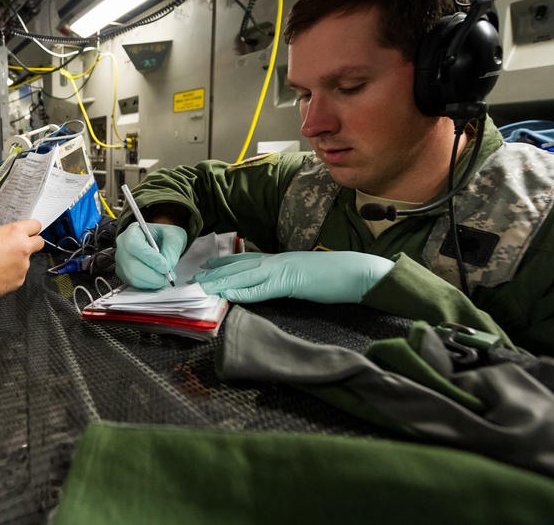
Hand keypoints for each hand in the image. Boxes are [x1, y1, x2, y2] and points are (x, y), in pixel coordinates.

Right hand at [0, 219, 44, 298]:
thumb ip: (5, 236)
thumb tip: (10, 239)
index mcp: (15, 232)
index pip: (35, 225)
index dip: (31, 229)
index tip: (29, 232)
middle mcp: (23, 247)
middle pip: (39, 242)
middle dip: (31, 244)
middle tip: (19, 247)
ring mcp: (24, 265)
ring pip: (26, 261)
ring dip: (17, 262)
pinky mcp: (20, 280)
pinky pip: (19, 275)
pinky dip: (11, 275)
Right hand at [115, 222, 186, 289]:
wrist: (158, 241)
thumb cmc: (163, 235)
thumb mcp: (173, 235)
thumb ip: (171, 249)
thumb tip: (168, 266)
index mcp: (132, 231)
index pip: (134, 245)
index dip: (150, 258)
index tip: (166, 267)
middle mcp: (122, 246)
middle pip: (132, 266)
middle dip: (153, 275)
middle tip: (168, 276)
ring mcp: (121, 261)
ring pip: (133, 277)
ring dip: (152, 281)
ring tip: (165, 278)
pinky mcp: (123, 273)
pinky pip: (134, 283)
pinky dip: (148, 285)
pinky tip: (157, 280)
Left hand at [191, 251, 392, 303]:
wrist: (359, 272)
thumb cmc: (336, 276)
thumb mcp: (304, 276)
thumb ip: (286, 278)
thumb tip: (273, 285)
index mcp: (281, 259)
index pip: (247, 260)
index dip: (225, 264)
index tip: (207, 267)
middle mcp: (278, 261)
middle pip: (239, 266)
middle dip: (216, 272)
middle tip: (195, 277)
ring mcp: (283, 269)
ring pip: (245, 275)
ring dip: (222, 281)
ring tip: (203, 287)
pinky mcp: (291, 281)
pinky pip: (263, 288)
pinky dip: (244, 291)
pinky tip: (230, 294)